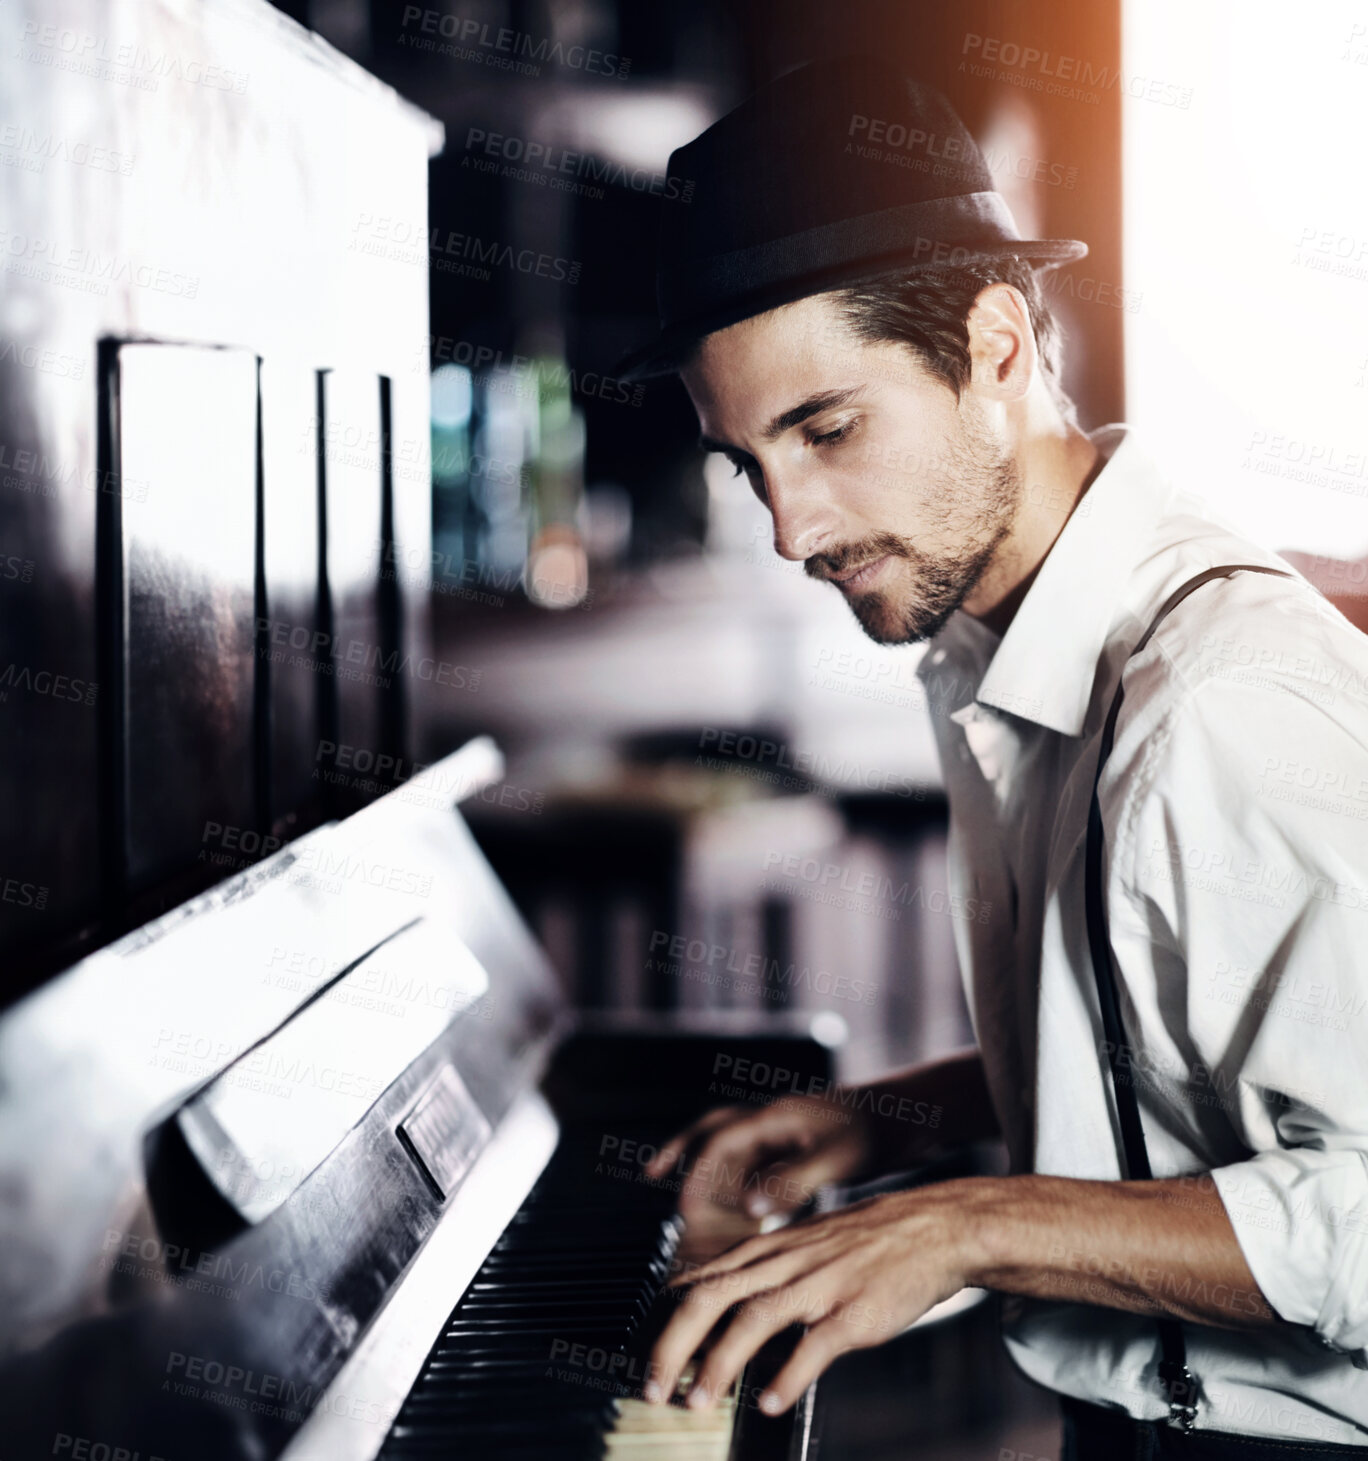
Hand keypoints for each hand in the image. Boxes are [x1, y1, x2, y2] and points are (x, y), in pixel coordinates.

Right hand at [643, 1094, 875, 1222]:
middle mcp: (776, 1120)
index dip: (696, 1171)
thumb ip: (792, 1182)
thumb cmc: (885, 1130)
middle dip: (684, 1150)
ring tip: (688, 1198)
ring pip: (736, 1147)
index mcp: (778, 1117)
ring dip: (710, 1167)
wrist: (919, 1114)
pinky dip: (741, 1181)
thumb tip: (747, 1207)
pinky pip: (759, 1162)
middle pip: (716, 1129)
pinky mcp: (803, 1147)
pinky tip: (744, 1206)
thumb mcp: (840, 1160)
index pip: (721, 1139)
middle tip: (655, 1173)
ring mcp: (789, 1132)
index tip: (682, 1205)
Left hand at [644, 1185, 972, 1415]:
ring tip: (699, 1401)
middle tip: (653, 1388)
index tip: (640, 1358)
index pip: (700, 1280)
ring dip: (720, 1363)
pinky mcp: (855, 1311)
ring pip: (754, 1317)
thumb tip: (711, 1311)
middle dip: (674, 1344)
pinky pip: (815, 1344)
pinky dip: (788, 1374)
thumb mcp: (800, 1248)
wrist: (930, 1227)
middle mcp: (784, 1263)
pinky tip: (769, 1401)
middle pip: (711, 1296)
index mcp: (767, 1250)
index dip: (664, 1320)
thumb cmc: (863, 1244)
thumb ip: (758, 1276)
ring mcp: (819, 1285)